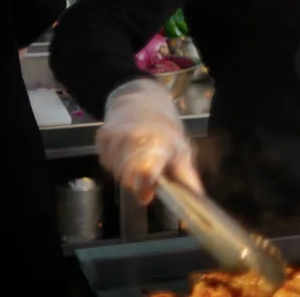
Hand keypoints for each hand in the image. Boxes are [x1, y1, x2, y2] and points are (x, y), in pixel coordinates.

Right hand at [96, 78, 201, 204]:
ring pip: (116, 173)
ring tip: (139, 158)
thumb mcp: (181, 149)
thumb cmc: (165, 129)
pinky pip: (107, 163)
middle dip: (137, 182)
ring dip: (127, 173)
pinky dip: (116, 163)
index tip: (147, 195)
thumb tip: (197, 199)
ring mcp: (114, 137)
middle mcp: (133, 139)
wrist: (140, 101)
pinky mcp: (101, 137)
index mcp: (157, 142)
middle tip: (149, 172)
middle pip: (128, 178)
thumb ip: (186, 176)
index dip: (144, 186)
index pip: (145, 169)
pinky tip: (126, 151)